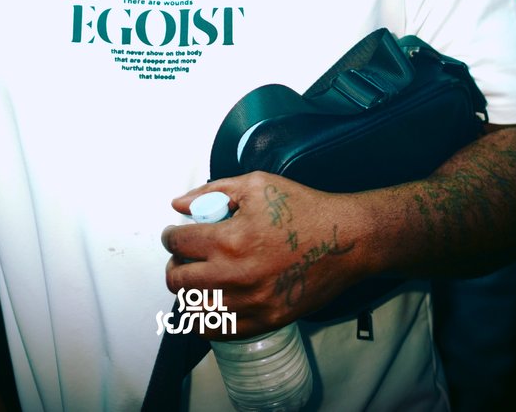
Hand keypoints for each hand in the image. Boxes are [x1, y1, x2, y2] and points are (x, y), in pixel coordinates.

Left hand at [161, 172, 367, 337]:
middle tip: (182, 257)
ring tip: (197, 278)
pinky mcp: (264, 321)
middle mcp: (235, 275)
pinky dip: (206, 318)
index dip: (170, 236)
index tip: (174, 235)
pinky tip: (211, 301)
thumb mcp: (256, 185)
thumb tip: (179, 204)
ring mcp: (250, 303)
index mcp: (230, 239)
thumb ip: (212, 192)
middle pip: (179, 280)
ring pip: (194, 308)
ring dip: (188, 292)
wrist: (344, 240)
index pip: (178, 244)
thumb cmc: (303, 210)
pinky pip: (219, 330)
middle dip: (174, 265)